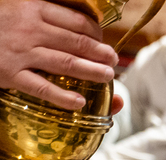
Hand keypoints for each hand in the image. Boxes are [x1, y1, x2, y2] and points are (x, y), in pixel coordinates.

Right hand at [0, 0, 116, 109]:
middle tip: (113, 61)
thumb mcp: (15, 4)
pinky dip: (62, 97)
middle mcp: (31, 30)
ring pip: (67, 64)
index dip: (96, 32)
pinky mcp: (10, 74)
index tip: (103, 40)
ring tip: (107, 76)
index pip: (77, 21)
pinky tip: (79, 103)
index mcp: (34, 9)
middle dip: (100, 53)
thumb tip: (68, 18)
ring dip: (91, 72)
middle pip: (77, 42)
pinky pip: (42, 88)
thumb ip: (41, 11)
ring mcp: (21, 53)